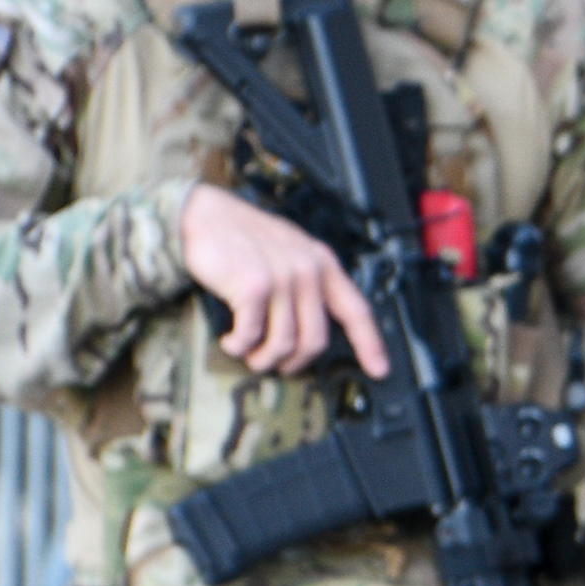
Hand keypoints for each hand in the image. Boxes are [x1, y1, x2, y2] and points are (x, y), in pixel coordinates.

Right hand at [180, 184, 387, 376]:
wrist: (204, 215)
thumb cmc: (244, 238)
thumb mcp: (290, 252)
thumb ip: (307, 283)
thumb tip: (312, 327)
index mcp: (323, 263)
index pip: (357, 310)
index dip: (371, 344)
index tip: (380, 370)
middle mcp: (308, 270)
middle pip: (316, 338)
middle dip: (296, 362)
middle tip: (278, 366)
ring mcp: (282, 278)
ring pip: (284, 343)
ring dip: (264, 360)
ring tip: (250, 356)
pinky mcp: (253, 286)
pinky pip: (252, 335)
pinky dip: (239, 346)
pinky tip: (231, 342)